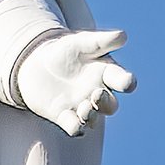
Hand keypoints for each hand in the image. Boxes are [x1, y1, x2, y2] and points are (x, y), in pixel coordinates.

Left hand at [11, 26, 134, 135]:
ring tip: (84, 108)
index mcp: (105, 73)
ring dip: (91, 116)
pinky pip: (74, 128)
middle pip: (111, 105)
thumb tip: (123, 36)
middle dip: (106, 102)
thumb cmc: (65, 51)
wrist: (36, 62)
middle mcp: (97, 93)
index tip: (127, 83)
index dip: (127, 82)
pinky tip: (75, 125)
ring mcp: (81, 106)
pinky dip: (76, 128)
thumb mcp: (81, 42)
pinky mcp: (63, 116)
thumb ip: (101, 41)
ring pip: (94, 119)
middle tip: (96, 94)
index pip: (122, 80)